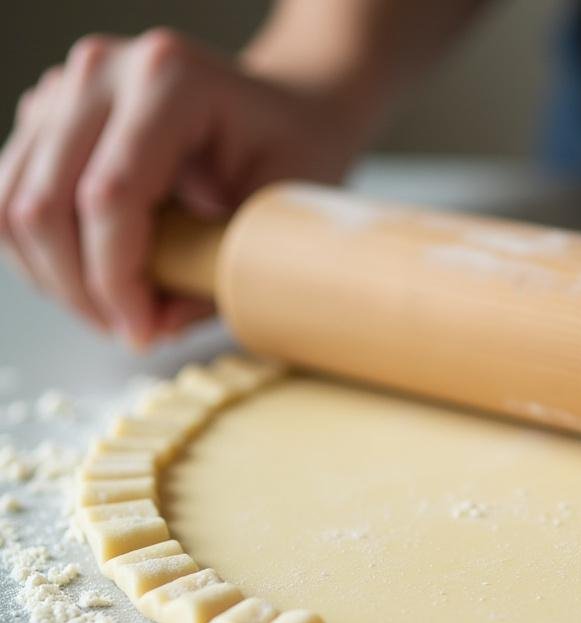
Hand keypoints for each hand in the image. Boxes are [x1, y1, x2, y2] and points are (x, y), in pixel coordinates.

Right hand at [0, 29, 364, 346]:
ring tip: (113, 311)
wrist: (282, 110)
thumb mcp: (276, 210)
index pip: (109, 196)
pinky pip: (10, 196)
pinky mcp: (45, 114)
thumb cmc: (291, 150)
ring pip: (12, 205)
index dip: (116, 280)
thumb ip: (218, 269)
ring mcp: (65, 87)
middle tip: (130, 332)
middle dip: (81, 290)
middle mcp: (104, 71)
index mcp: (169, 80)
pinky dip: (41, 254)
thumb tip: (152, 328)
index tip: (142, 332)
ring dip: (54, 278)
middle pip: (45, 204)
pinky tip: (91, 278)